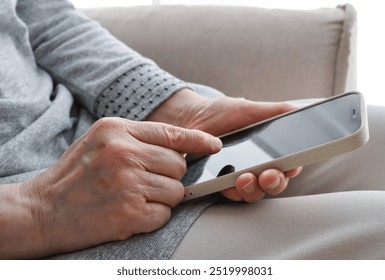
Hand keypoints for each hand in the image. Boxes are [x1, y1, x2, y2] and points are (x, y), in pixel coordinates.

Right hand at [12, 118, 220, 257]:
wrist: (43, 209)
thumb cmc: (75, 174)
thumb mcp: (101, 140)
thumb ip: (138, 138)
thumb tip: (180, 146)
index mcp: (117, 130)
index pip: (172, 132)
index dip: (198, 139)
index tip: (214, 145)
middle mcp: (124, 153)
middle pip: (178, 164)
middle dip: (169, 176)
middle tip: (145, 182)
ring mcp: (127, 183)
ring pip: (176, 190)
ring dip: (161, 197)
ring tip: (134, 197)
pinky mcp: (129, 212)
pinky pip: (164, 214)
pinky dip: (153, 216)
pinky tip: (130, 212)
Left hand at [148, 89, 302, 201]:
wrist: (189, 119)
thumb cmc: (219, 113)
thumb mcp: (248, 109)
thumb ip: (275, 111)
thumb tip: (301, 110)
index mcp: (268, 150)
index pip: (288, 164)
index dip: (292, 169)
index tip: (290, 168)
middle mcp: (256, 166)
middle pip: (275, 183)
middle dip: (274, 182)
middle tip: (267, 175)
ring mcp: (239, 177)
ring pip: (255, 193)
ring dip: (253, 189)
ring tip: (244, 178)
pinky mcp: (221, 184)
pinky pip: (231, 195)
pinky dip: (232, 192)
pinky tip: (228, 183)